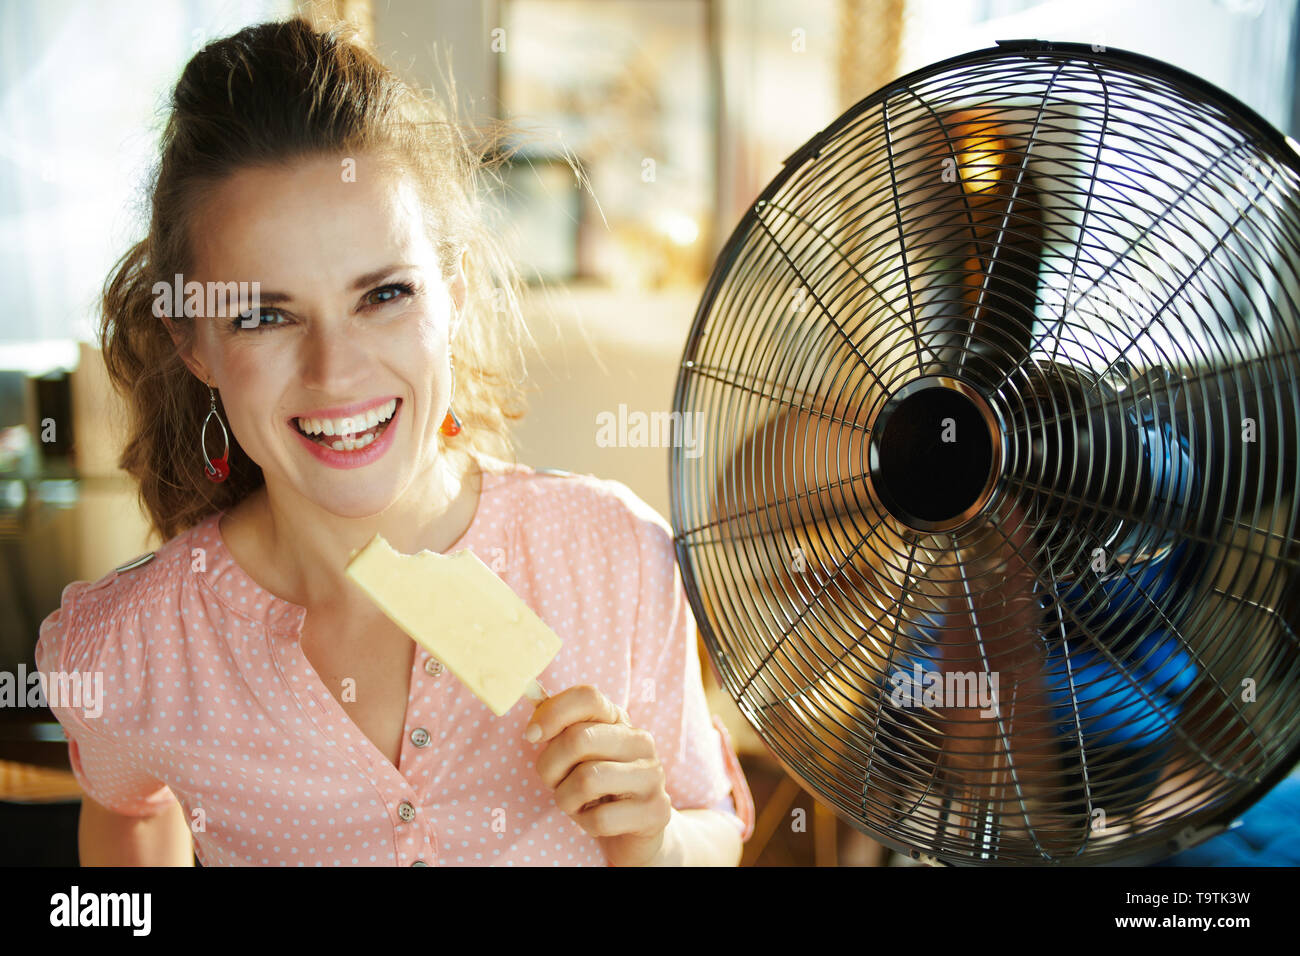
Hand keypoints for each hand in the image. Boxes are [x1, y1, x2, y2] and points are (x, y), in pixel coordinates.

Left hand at [525, 684, 672, 865]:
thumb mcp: (577, 754)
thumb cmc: (596, 788)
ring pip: (587, 780)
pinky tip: (594, 821)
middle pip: (578, 738)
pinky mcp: (656, 811)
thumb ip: (558, 730)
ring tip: (575, 803)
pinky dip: (586, 824)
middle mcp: (640, 741)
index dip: (552, 713)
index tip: (532, 736)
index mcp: (619, 720)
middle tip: (554, 783)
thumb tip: (532, 714)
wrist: (634, 831)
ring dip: (566, 799)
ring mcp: (652, 775)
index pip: (587, 697)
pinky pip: (601, 818)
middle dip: (550, 767)